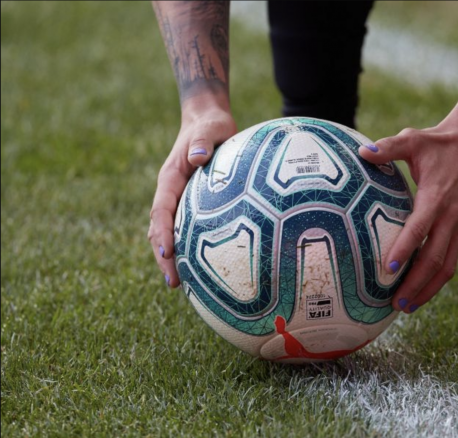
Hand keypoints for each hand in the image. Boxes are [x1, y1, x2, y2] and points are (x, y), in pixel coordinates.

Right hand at [148, 108, 236, 287]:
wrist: (208, 121)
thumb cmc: (211, 125)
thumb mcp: (211, 127)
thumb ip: (203, 140)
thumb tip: (198, 157)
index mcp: (171, 178)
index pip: (161, 210)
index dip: (161, 232)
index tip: (167, 252)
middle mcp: (170, 192)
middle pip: (159, 229)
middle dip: (163, 256)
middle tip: (174, 282)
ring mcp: (179, 200)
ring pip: (169, 232)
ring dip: (171, 258)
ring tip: (181, 284)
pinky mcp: (191, 204)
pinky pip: (186, 229)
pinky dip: (187, 248)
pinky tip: (203, 268)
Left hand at [359, 114, 457, 312]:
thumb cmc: (439, 143)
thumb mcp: (413, 139)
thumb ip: (388, 147)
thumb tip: (362, 153)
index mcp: (437, 197)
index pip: (420, 228)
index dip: (405, 248)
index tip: (388, 268)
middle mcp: (451, 216)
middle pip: (435, 259)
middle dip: (416, 283)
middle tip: (395, 303)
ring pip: (447, 266)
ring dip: (428, 289)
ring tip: (406, 306)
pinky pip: (451, 260)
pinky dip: (437, 279)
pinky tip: (420, 290)